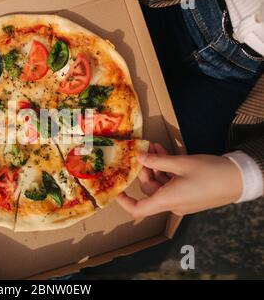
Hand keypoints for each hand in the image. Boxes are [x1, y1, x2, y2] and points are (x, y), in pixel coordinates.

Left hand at [116, 143, 242, 217]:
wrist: (240, 179)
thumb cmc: (210, 172)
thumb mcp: (181, 163)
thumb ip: (157, 161)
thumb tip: (139, 157)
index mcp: (168, 200)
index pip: (138, 209)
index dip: (124, 201)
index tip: (116, 188)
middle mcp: (172, 204)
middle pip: (150, 189)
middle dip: (146, 169)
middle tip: (146, 151)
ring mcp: (181, 201)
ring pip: (161, 184)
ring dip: (157, 166)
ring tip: (157, 147)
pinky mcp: (189, 195)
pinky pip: (172, 184)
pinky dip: (168, 171)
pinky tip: (167, 153)